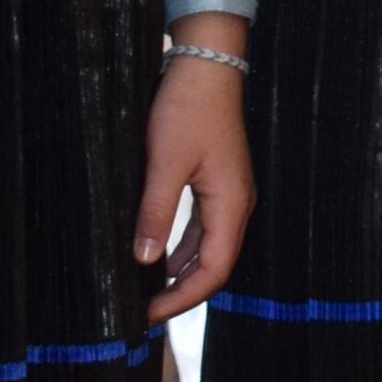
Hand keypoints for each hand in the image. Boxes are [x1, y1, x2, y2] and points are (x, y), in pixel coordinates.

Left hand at [138, 14, 253, 324]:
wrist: (207, 67)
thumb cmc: (189, 109)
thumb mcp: (165, 161)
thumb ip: (156, 212)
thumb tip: (145, 260)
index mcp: (231, 204)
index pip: (215, 269)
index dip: (184, 297)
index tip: (149, 314)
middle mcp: (236, 205)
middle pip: (216, 264)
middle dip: (183, 292)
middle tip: (145, 312)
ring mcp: (229, 194)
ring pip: (210, 249)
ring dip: (182, 273)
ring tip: (149, 293)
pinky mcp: (218, 184)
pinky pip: (204, 229)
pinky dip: (183, 250)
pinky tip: (159, 257)